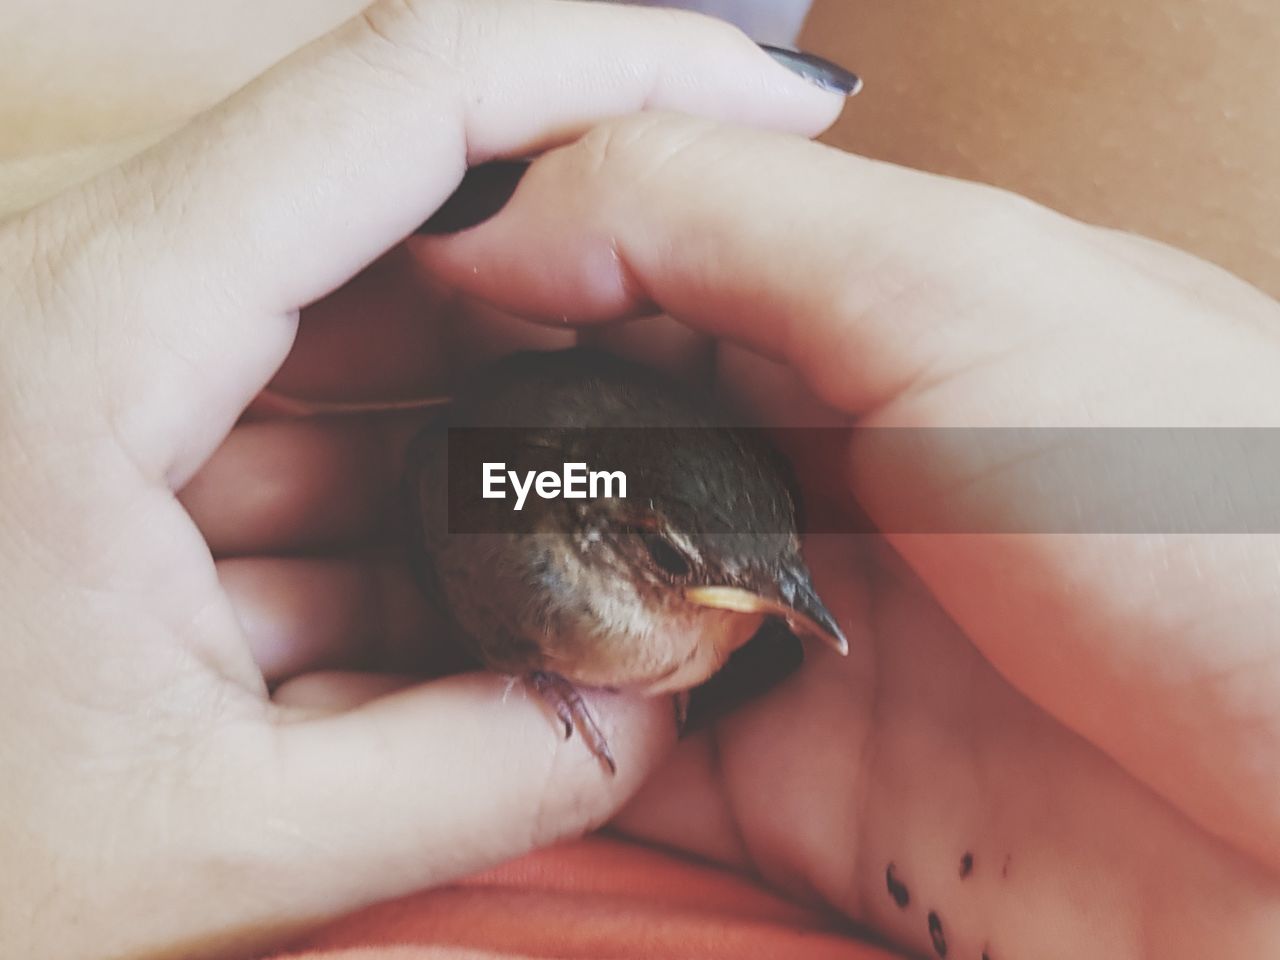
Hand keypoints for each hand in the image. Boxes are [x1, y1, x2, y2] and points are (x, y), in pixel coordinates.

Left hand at [0, 5, 843, 956]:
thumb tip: (653, 710)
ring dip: (506, 412)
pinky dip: (404, 477)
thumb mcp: (198, 854)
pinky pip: (303, 388)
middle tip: (724, 388)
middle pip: (421, 200)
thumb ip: (471, 778)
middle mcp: (82, 270)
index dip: (619, 63)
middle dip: (596, 292)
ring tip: (610, 520)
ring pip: (373, 309)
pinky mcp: (98, 382)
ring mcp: (92, 317)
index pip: (413, 95)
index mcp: (87, 327)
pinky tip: (458, 585)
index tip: (774, 103)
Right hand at [414, 113, 1279, 957]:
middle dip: (473, 442)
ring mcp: (808, 630)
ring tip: (361, 577)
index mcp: (873, 318)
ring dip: (495, 592)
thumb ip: (718, 218)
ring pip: (598, 594)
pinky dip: (549, 734)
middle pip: (600, 436)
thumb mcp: (964, 290)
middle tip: (332, 449)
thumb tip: (491, 217)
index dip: (500, 273)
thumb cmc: (1223, 524)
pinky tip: (468, 707)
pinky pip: (632, 749)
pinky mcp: (805, 786)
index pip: (637, 264)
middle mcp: (830, 468)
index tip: (366, 301)